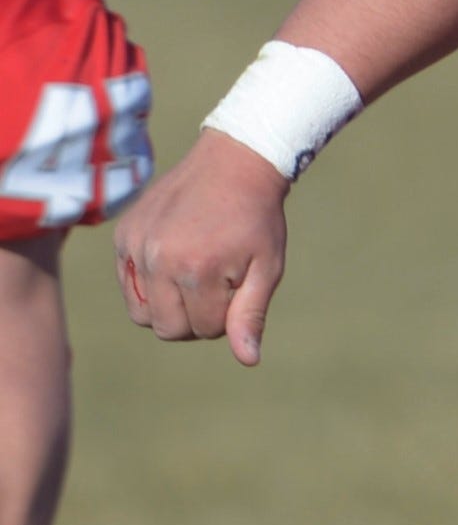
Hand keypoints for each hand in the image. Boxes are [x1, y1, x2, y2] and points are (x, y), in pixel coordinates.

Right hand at [113, 130, 292, 365]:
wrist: (233, 164)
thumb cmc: (257, 220)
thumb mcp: (267, 267)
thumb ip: (251, 314)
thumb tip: (248, 360)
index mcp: (197, 271)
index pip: (203, 330)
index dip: (226, 318)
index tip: (238, 288)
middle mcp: (159, 260)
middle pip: (167, 328)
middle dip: (195, 319)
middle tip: (217, 288)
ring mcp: (136, 247)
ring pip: (142, 313)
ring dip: (169, 306)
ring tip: (194, 279)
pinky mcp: (123, 236)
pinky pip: (127, 285)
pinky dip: (148, 286)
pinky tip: (173, 265)